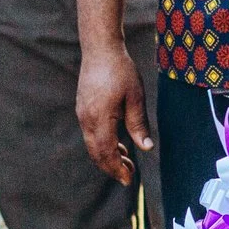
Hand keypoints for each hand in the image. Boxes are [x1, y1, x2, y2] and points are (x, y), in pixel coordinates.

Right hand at [76, 39, 153, 185]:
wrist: (100, 49)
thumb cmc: (120, 70)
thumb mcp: (135, 97)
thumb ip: (138, 124)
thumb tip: (146, 148)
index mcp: (100, 118)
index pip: (106, 152)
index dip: (117, 168)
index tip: (128, 180)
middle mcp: (87, 119)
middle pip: (96, 153)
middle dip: (111, 167)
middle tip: (127, 177)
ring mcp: (82, 114)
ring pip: (91, 145)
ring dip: (107, 156)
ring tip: (125, 162)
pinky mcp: (82, 108)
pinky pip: (90, 134)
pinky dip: (102, 144)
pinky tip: (117, 144)